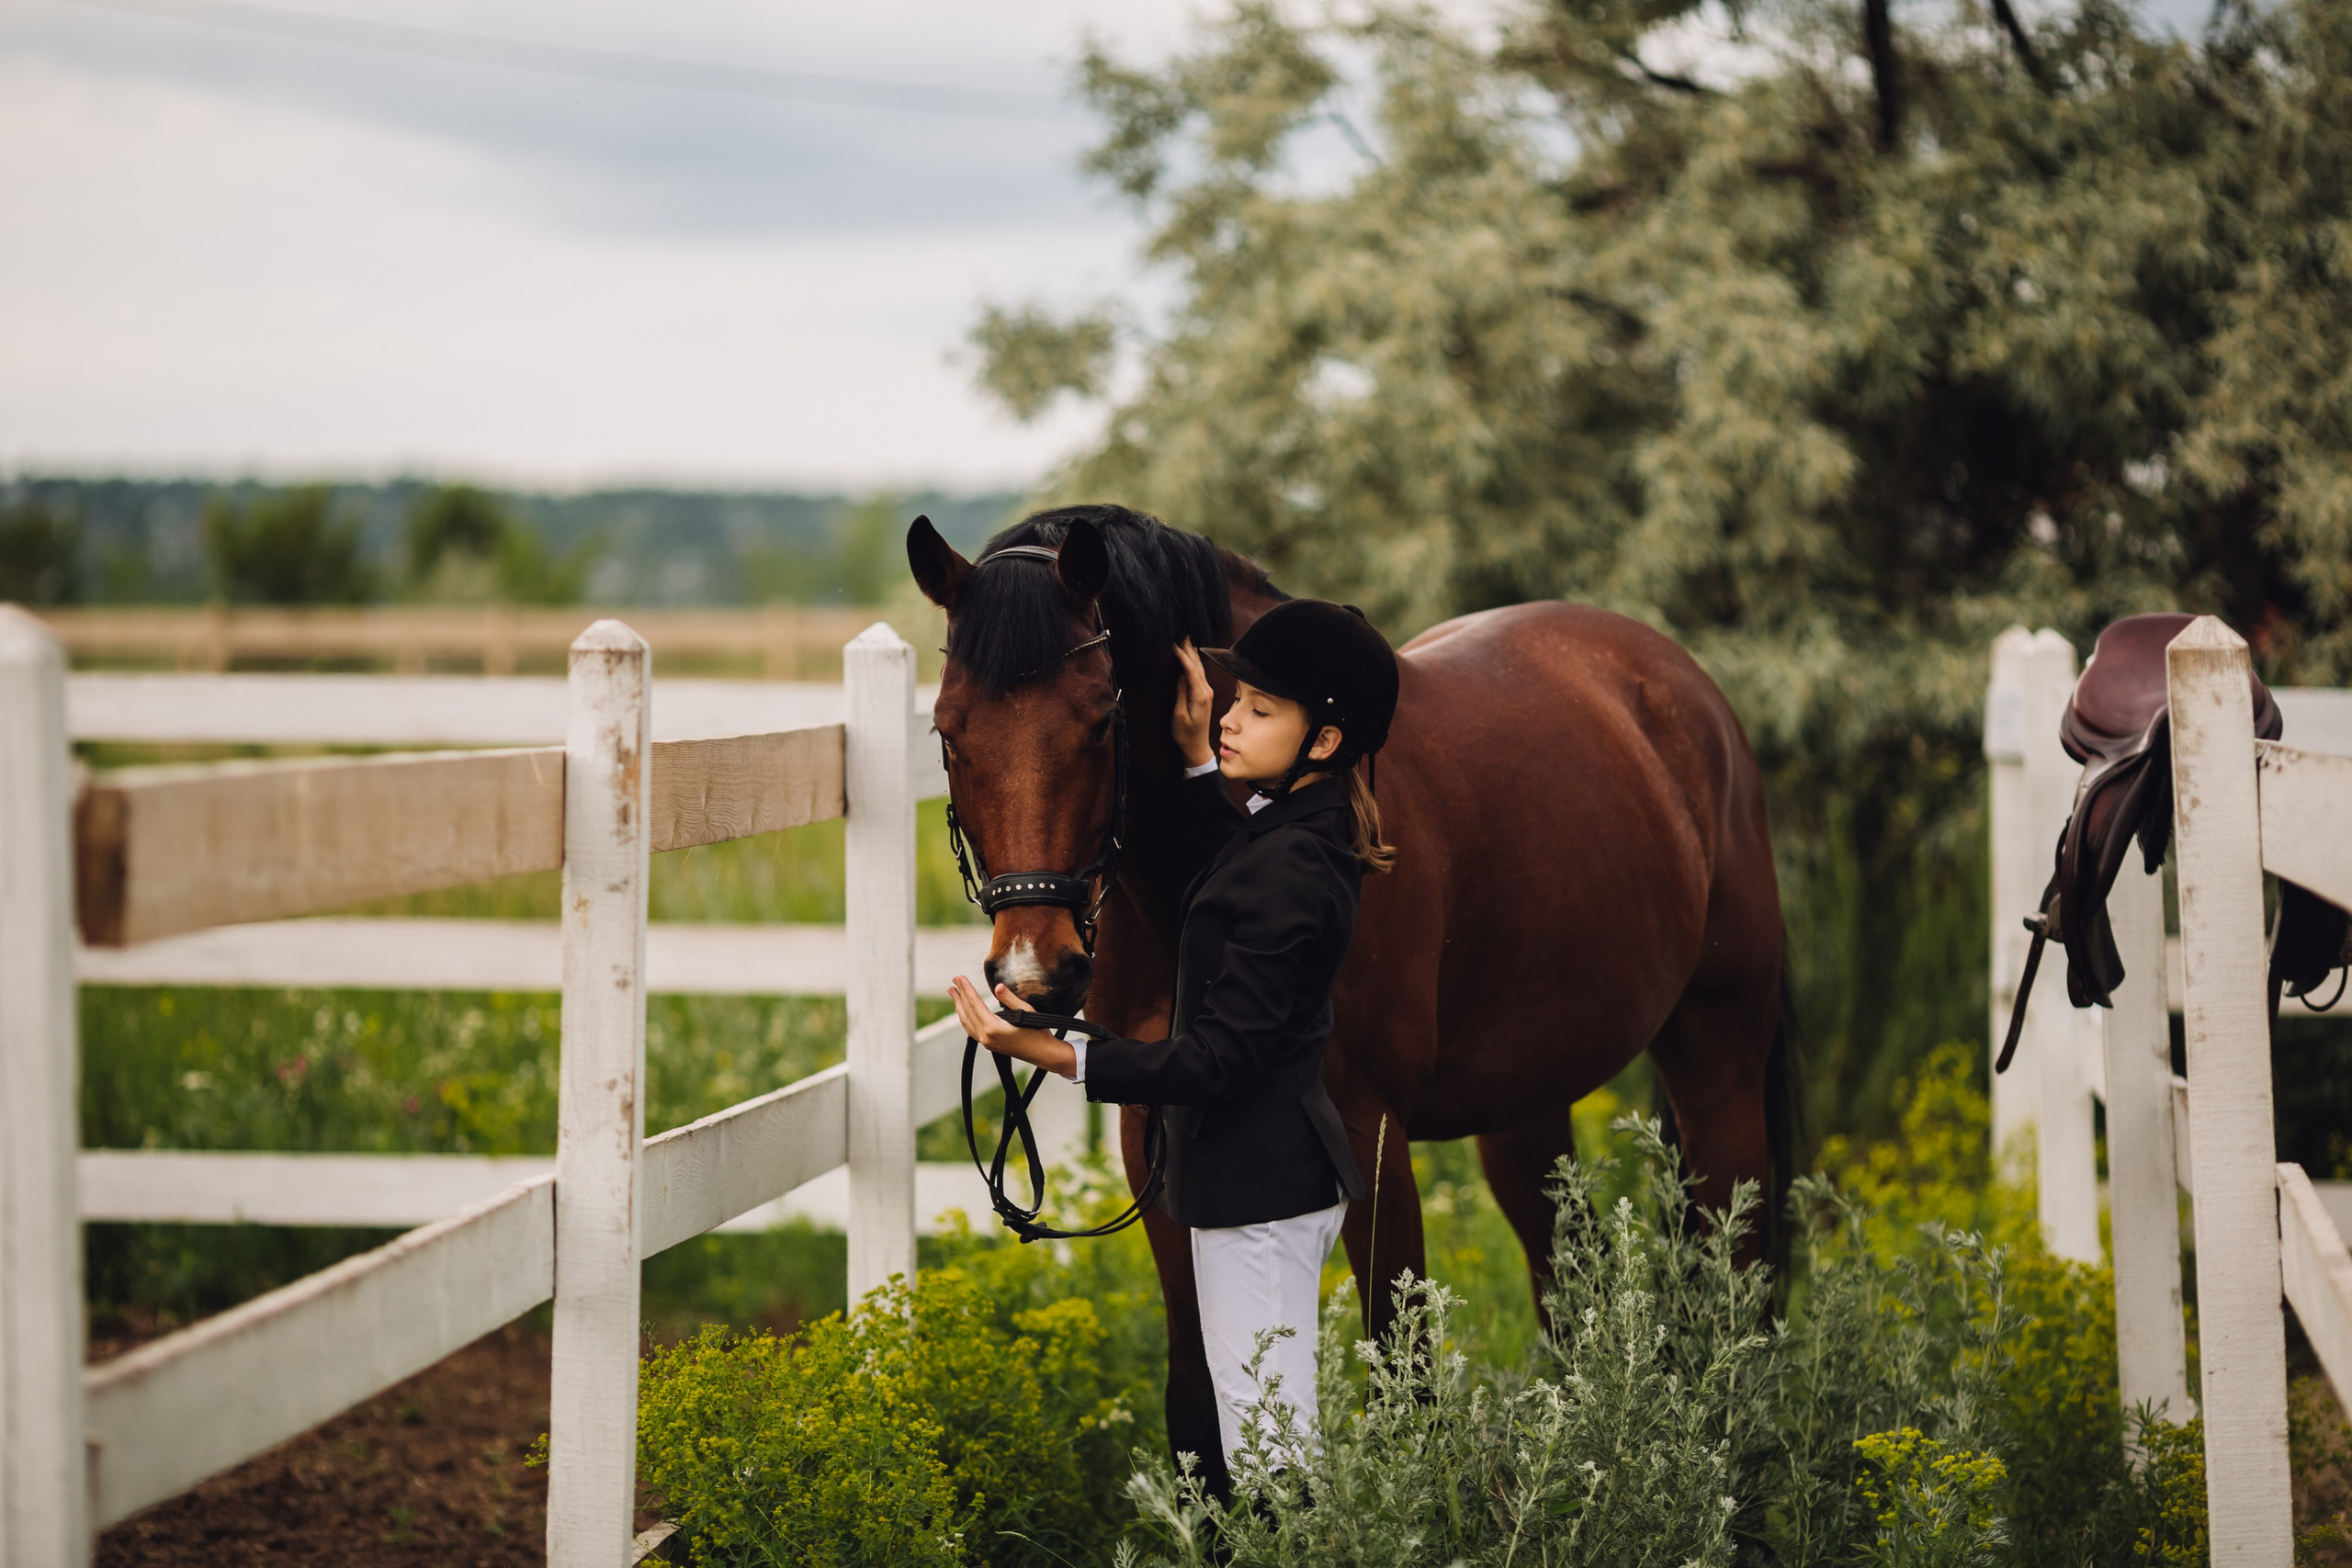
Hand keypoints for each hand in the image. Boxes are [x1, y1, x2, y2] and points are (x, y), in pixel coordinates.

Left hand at [949, 976, 1077, 1078]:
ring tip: (954, 993)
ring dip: (959, 1006)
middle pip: (966, 1012)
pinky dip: (965, 1017)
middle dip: (959, 995)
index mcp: (992, 1027)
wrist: (1043, 1053)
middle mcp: (985, 1036)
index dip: (966, 988)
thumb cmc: (1037, 1032)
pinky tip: (964, 1011)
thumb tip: (998, 987)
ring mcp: (986, 1042)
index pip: (974, 1003)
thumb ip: (1009, 999)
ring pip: (966, 1022)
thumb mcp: (1026, 1011)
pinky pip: (971, 1029)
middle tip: (953, 980)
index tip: (959, 977)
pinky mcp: (989, 1044)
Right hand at [1172, 640, 1214, 768]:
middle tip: (1181, 633)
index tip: (1174, 644)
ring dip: (1191, 653)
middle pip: (1197, 665)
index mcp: (1200, 695)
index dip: (1182, 656)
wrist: (1197, 746)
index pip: (1191, 670)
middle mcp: (1206, 691)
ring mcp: (1207, 691)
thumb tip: (1181, 677)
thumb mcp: (1179, 715)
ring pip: (1199, 667)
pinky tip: (1191, 655)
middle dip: (1188, 649)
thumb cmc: (1186, 734)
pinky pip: (1199, 673)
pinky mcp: (1204, 694)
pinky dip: (1193, 662)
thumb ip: (1181, 694)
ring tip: (1185, 639)